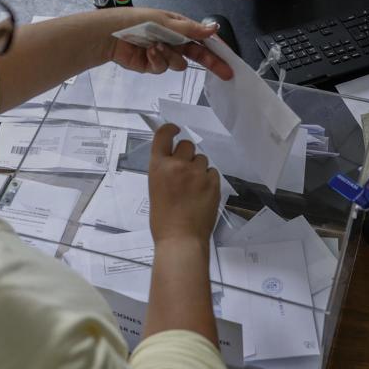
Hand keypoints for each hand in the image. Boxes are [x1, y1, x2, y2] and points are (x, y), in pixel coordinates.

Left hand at [106, 9, 233, 80]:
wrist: (110, 35)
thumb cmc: (137, 21)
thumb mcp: (165, 22)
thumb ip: (190, 29)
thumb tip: (214, 28)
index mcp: (179, 26)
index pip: (203, 38)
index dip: (217, 48)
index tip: (230, 58)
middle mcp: (174, 40)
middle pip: (198, 55)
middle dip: (211, 63)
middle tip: (226, 74)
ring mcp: (163, 53)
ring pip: (179, 64)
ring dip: (169, 56)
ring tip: (155, 46)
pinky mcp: (152, 65)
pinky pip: (162, 68)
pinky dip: (156, 60)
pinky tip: (147, 52)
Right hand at [148, 124, 220, 243]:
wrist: (181, 238)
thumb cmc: (162, 220)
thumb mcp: (155, 190)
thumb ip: (164, 172)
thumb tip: (175, 164)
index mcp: (158, 167)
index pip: (163, 135)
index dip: (170, 129)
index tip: (175, 130)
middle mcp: (177, 165)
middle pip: (187, 145)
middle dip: (187, 154)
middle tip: (185, 170)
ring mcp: (197, 173)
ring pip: (202, 159)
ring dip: (199, 168)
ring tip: (194, 187)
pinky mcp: (213, 183)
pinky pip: (213, 172)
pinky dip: (209, 180)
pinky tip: (203, 194)